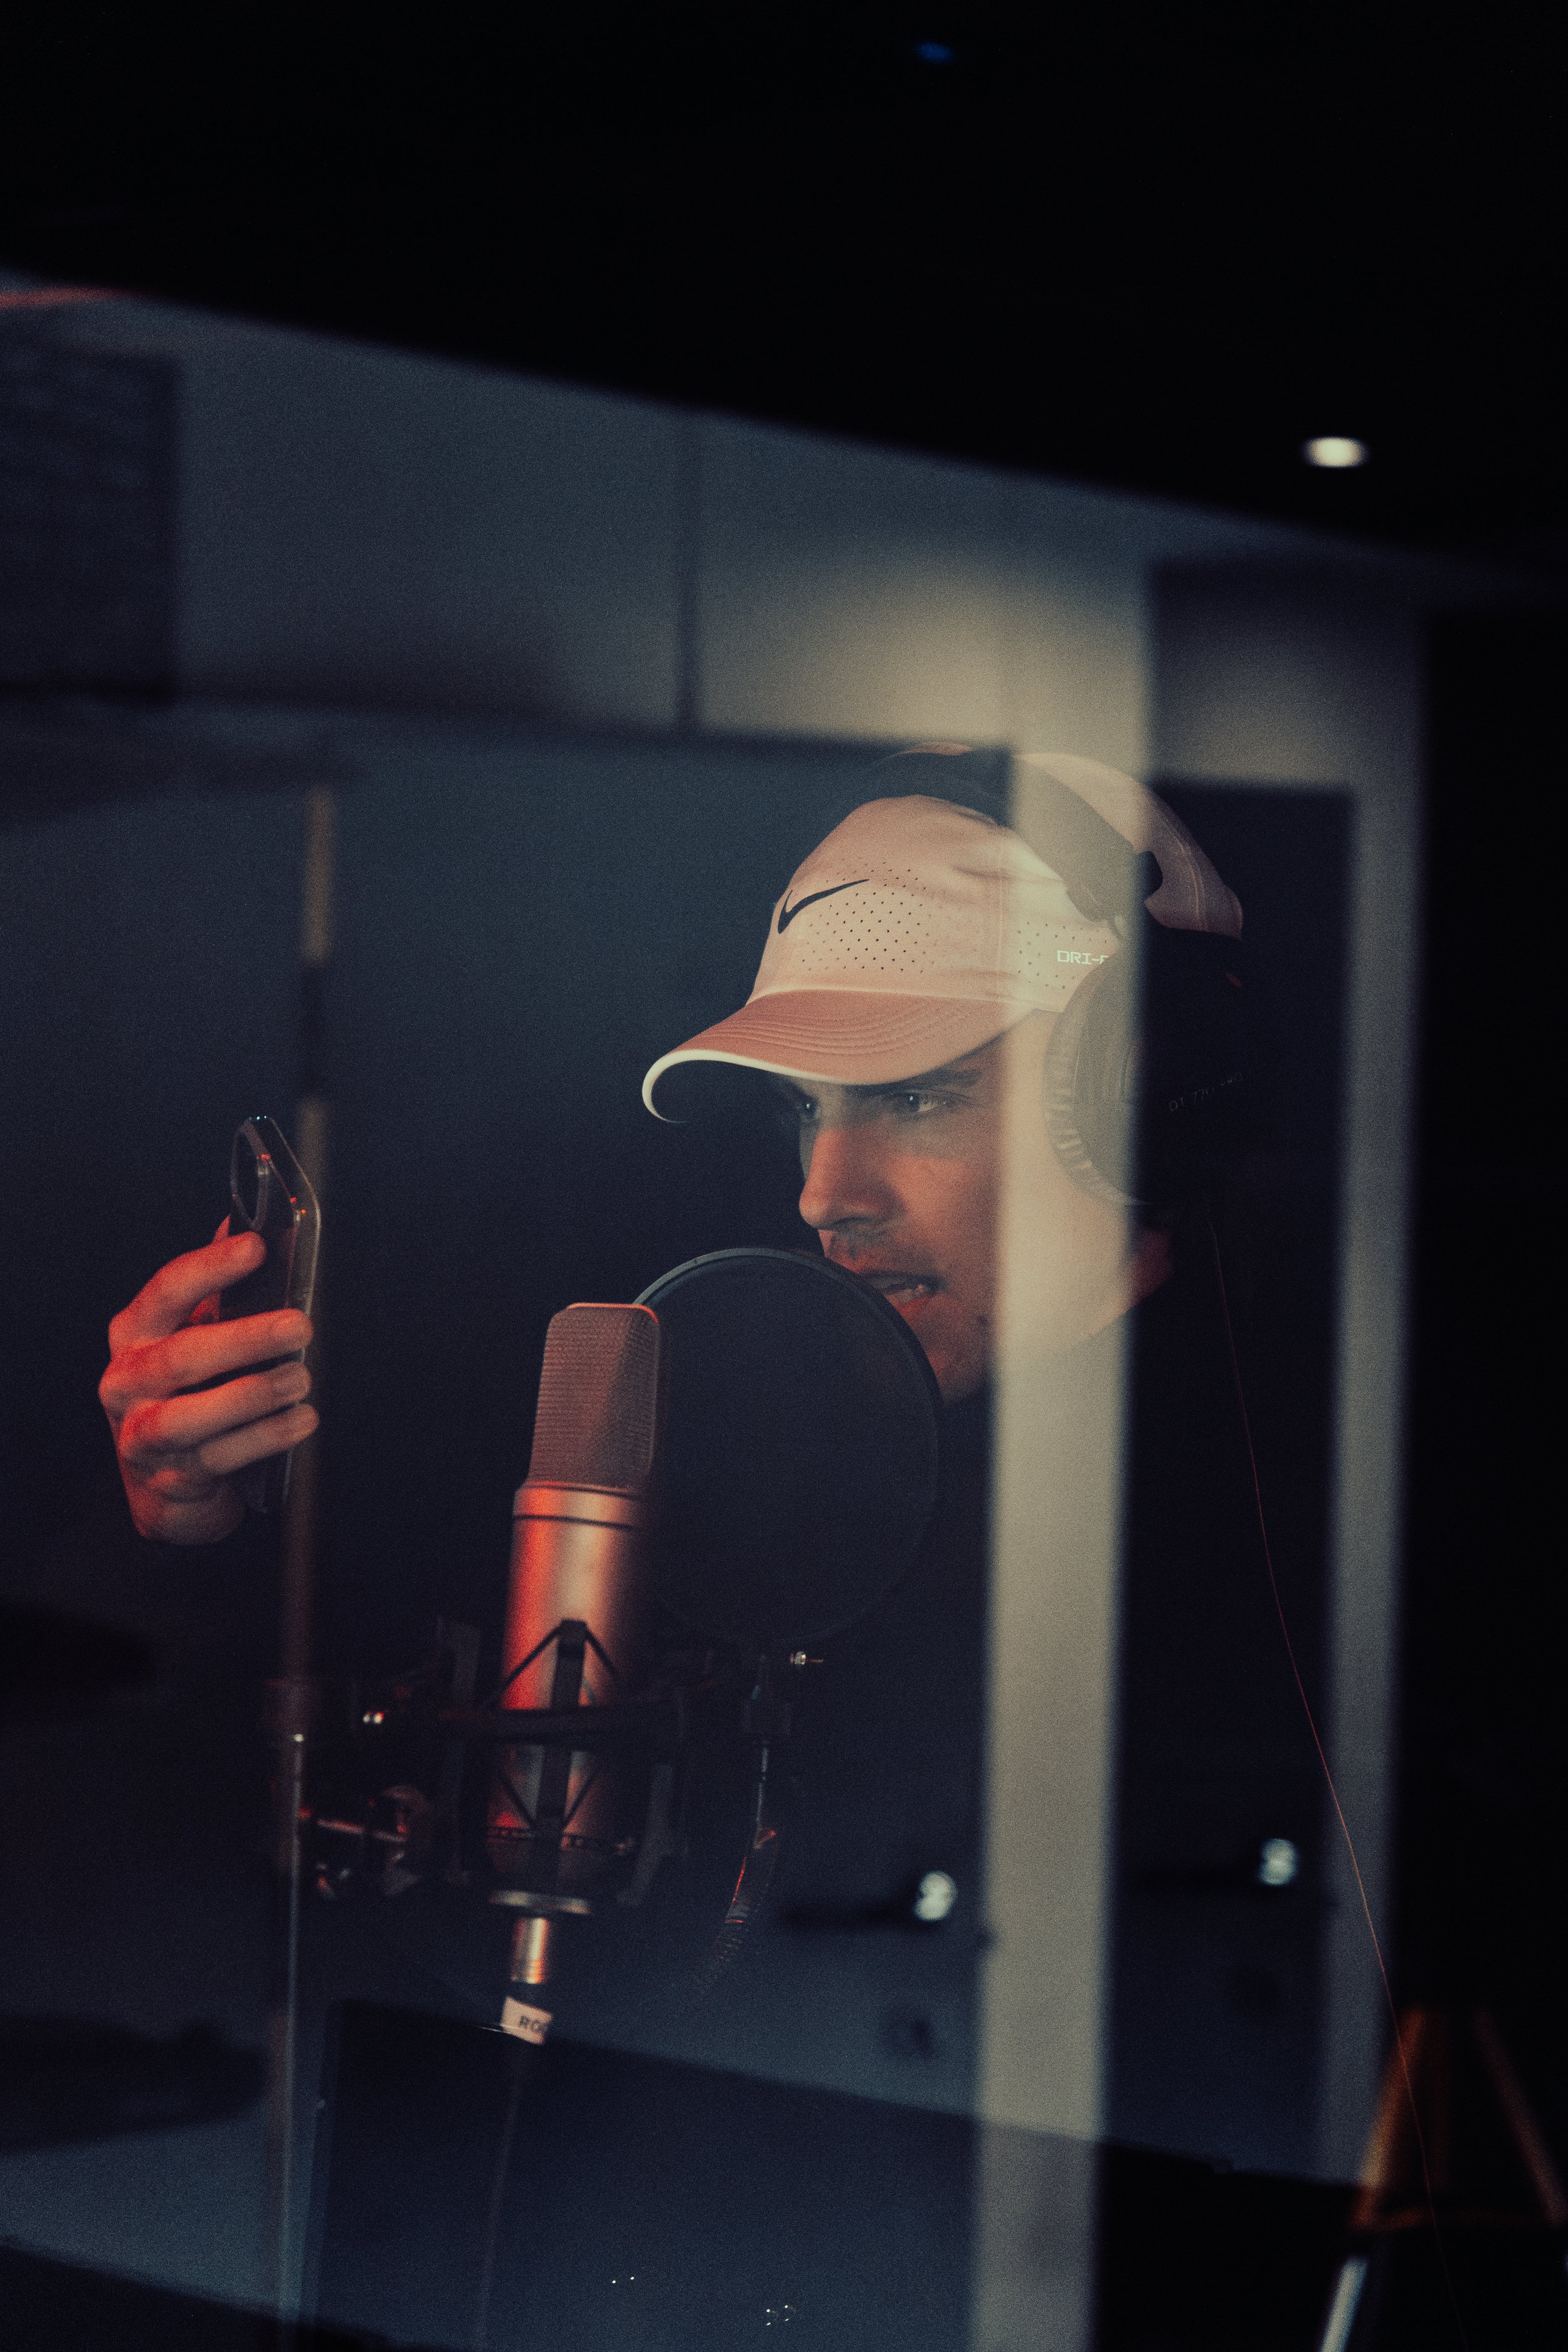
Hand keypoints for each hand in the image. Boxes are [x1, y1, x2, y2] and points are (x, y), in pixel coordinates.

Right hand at [99, 1228, 316, 1543]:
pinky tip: (300, 1420)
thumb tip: (245, 1225)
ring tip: (300, 1379)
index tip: (256, 1247)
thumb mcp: (193, 1335)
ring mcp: (142, 1434)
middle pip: (181, 1356)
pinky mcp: (168, 1478)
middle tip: (299, 1326)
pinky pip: (219, 1457)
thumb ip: (215, 1289)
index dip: (210, 1267)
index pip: (166, 1291)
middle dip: (244, 1338)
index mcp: (134, 1333)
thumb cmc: (186, 1392)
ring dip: (253, 1395)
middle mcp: (127, 1382)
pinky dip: (265, 1438)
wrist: (165, 1482)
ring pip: (191, 1415)